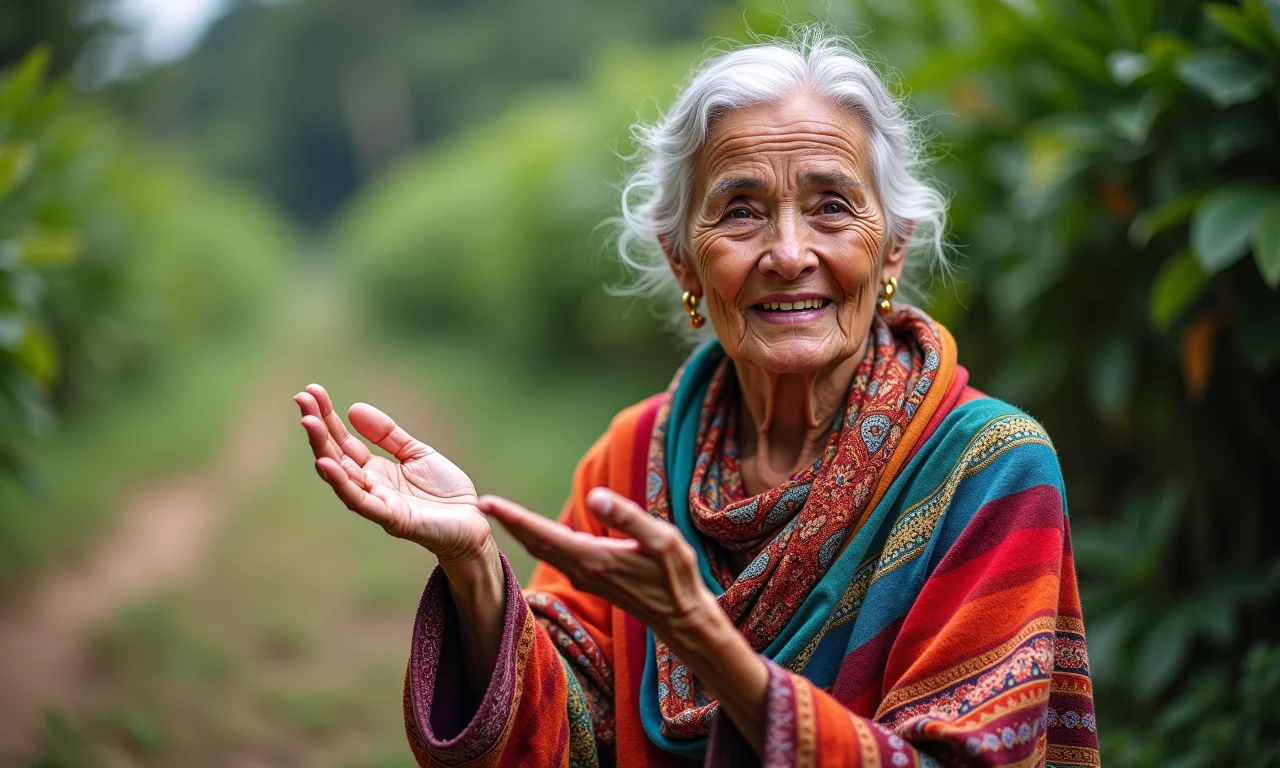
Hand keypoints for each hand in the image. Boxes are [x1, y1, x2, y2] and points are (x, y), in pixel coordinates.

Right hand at [294, 384, 492, 566]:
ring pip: (341, 474)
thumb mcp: (416, 453)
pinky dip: (341, 483)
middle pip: (336, 453)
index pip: (344, 440)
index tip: (312, 391)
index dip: (327, 417)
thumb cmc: (445, 492)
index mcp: (375, 469)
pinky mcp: (391, 518)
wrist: (472, 522)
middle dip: (317, 427)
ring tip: (307, 421)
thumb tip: (353, 408)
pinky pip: (360, 501)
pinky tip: (325, 463)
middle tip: (301, 398)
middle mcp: (370, 485)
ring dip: (322, 449)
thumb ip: (387, 434)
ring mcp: (378, 502)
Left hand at [479, 487, 719, 648]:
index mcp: (593, 558)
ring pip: (543, 552)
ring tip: (499, 513)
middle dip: (508, 523)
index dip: (513, 517)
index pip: (543, 535)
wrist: (682, 619)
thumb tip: (594, 496)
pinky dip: (537, 541)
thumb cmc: (676, 577)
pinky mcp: (592, 579)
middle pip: (535, 543)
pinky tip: (532, 532)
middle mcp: (582, 570)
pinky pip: (555, 557)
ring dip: (520, 532)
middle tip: (480, 503)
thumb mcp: (662, 541)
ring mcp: (585, 577)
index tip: (485, 503)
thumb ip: (628, 518)